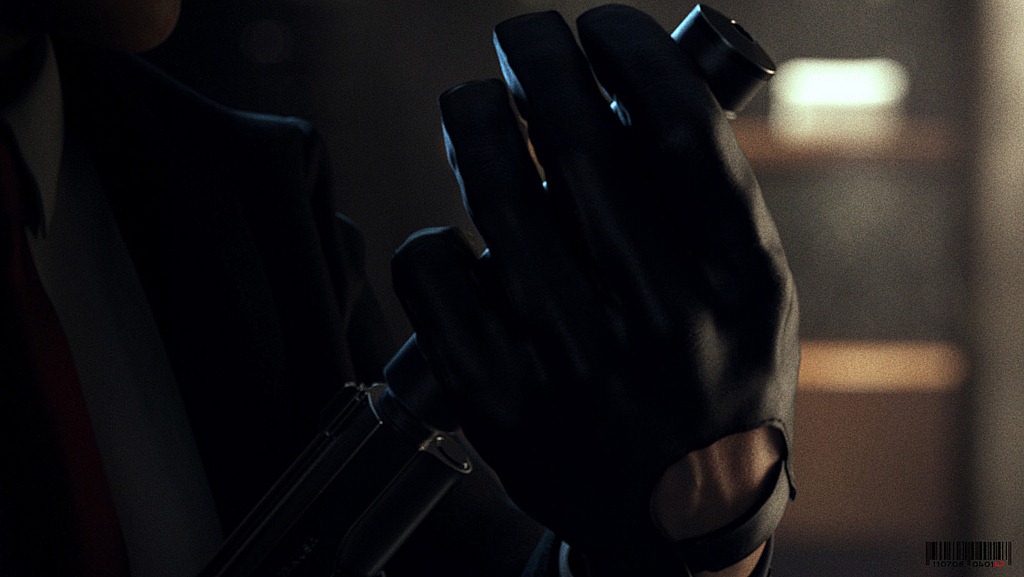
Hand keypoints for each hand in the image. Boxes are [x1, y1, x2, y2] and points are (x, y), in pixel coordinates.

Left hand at [391, 5, 797, 573]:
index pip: (679, 125)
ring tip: (472, 105)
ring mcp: (575, 364)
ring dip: (469, 119)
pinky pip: (435, 274)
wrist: (678, 517)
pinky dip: (433, 239)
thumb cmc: (715, 378)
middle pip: (577, 141)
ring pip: (493, 195)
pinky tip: (454, 237)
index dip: (628, 49)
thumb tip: (620, 84)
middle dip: (535, 56)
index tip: (600, 26)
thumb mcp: (752, 291)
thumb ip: (706, 197)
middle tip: (522, 38)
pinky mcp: (499, 400)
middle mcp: (662, 321)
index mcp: (739, 280)